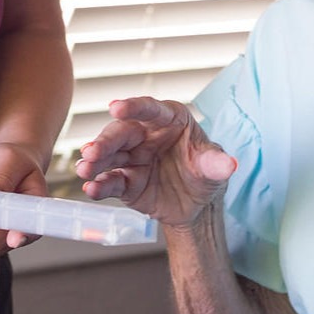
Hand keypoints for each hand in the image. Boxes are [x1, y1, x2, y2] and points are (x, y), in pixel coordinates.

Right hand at [74, 97, 236, 228]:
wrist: (197, 206)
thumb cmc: (204, 173)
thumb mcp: (213, 167)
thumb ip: (216, 163)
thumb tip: (229, 163)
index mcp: (169, 119)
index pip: (150, 110)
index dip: (133, 107)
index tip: (115, 107)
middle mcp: (146, 134)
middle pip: (122, 132)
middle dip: (105, 141)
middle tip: (92, 151)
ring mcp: (133, 157)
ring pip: (109, 155)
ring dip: (95, 161)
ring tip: (84, 169)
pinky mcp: (126, 181)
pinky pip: (110, 181)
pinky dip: (99, 185)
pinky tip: (91, 189)